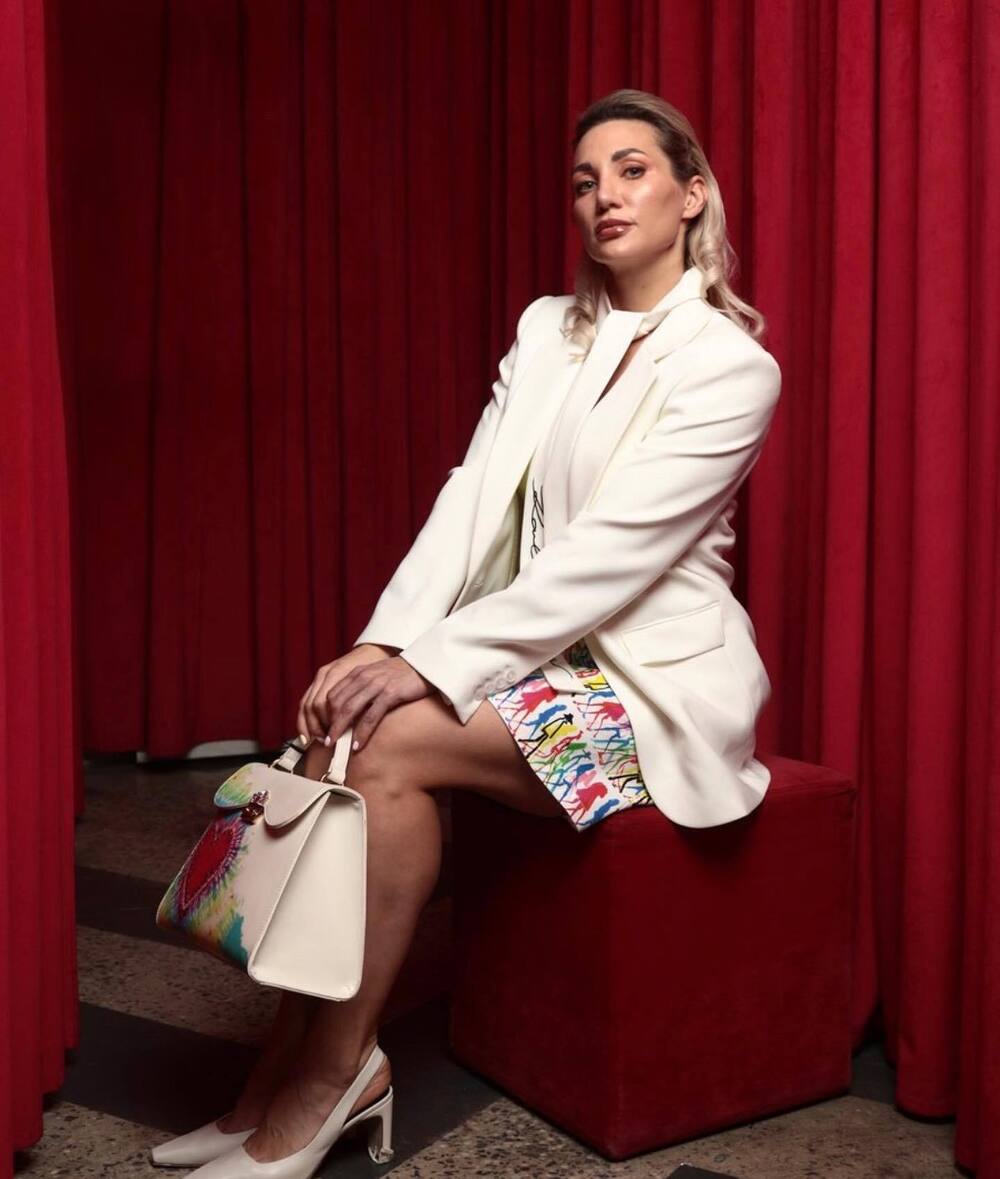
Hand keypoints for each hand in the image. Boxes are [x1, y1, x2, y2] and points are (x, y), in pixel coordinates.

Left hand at [298, 650, 433, 751]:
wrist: (426, 664)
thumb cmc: (402, 674)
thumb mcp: (376, 676)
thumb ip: (362, 688)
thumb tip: (349, 710)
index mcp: (357, 673)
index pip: (331, 695)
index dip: (324, 714)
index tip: (323, 729)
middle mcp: (363, 677)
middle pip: (336, 704)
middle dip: (328, 724)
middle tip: (325, 741)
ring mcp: (376, 685)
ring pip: (349, 710)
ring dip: (339, 729)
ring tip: (334, 745)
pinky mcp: (390, 694)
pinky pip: (371, 716)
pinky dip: (362, 732)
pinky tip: (358, 745)